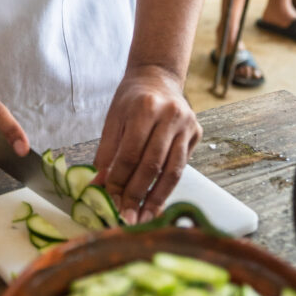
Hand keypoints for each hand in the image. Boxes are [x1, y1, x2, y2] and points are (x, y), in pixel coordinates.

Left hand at [93, 65, 201, 224]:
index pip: (131, 152)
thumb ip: (106, 151)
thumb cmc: (132, 98)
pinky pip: (182, 166)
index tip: (110, 199)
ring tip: (144, 219)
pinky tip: (157, 202)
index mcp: (146, 107)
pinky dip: (168, 187)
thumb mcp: (114, 118)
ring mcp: (187, 125)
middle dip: (138, 194)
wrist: (158, 77)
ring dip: (157, 198)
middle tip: (126, 218)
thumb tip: (98, 184)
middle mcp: (171, 115)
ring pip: (173, 170)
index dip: (119, 179)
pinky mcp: (197, 133)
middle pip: (153, 164)